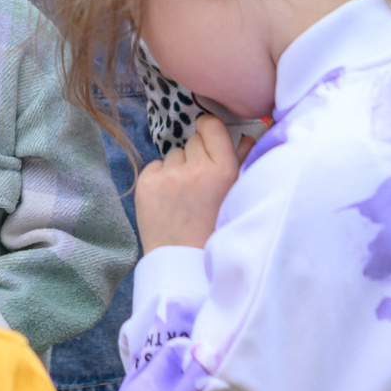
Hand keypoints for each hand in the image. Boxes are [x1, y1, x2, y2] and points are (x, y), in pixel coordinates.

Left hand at [133, 115, 245, 250]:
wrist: (184, 265)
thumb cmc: (216, 231)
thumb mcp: (237, 196)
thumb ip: (243, 162)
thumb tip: (245, 134)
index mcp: (224, 170)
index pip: (211, 126)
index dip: (208, 130)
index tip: (207, 139)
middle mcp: (196, 168)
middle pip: (192, 141)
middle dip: (195, 156)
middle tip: (199, 184)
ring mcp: (168, 175)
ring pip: (173, 155)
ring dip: (178, 168)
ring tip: (184, 197)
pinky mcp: (146, 183)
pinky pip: (154, 166)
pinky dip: (160, 179)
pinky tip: (168, 201)